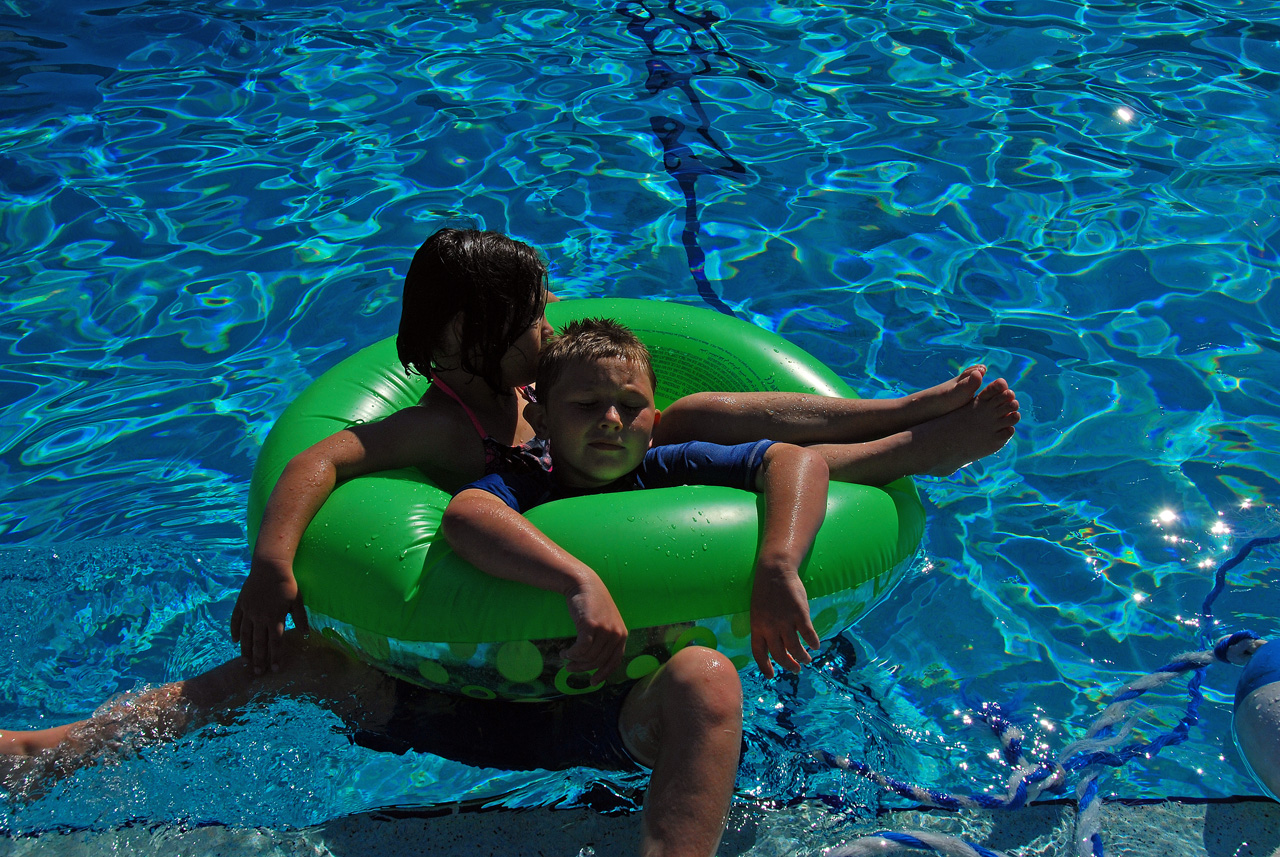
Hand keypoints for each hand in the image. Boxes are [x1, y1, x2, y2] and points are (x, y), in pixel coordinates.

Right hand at [230, 557, 308, 674]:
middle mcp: (260, 617)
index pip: (275, 643)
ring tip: (246, 662)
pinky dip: (234, 631)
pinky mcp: (241, 604)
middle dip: (259, 659)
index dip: (275, 657)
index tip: (274, 669)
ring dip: (245, 649)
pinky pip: (236, 621)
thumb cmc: (287, 583)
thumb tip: (306, 634)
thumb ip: (300, 618)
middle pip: (258, 643)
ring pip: (245, 635)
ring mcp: (248, 611)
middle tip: (258, 673)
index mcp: (275, 618)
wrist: (270, 566)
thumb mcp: (297, 601)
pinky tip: (235, 641)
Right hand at [561, 576, 627, 684]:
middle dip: (583, 668)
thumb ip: (605, 640)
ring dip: (574, 660)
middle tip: (570, 669)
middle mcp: (616, 634)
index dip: (603, 674)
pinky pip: (580, 649)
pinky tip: (564, 652)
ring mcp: (604, 629)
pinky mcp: (590, 625)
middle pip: (598, 661)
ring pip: (588, 656)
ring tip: (565, 658)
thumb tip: (596, 664)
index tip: (593, 682)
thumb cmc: (593, 605)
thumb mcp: (605, 623)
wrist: (584, 584)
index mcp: (622, 635)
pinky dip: (571, 654)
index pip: (614, 662)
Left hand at [750, 565, 819, 677]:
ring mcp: (785, 621)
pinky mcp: (800, 614)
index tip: (771, 676)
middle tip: (796, 669)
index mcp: (757, 626)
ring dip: (802, 657)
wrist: (775, 570)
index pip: (759, 653)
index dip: (765, 667)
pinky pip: (808, 635)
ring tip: (807, 660)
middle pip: (780, 655)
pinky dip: (813, 643)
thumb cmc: (765, 591)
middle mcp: (770, 627)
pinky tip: (816, 645)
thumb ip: (763, 627)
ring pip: (795, 648)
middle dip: (789, 666)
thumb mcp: (757, 611)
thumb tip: (774, 644)